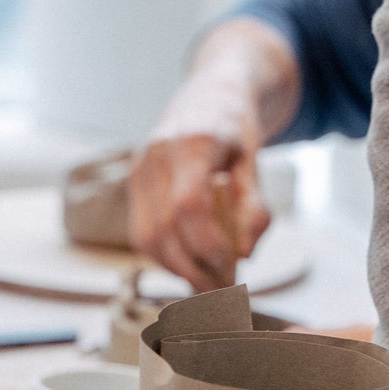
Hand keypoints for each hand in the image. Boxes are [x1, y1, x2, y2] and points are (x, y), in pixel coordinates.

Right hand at [127, 17, 299, 289]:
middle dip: (192, 268)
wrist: (206, 97)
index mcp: (191, 143)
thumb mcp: (255, 163)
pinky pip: (142, 233)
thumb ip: (254, 207)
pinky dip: (165, 257)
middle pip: (162, 229)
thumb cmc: (234, 131)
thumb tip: (245, 254)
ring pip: (146, 238)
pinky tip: (190, 265)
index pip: (188, 205)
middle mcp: (156, 155)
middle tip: (221, 292)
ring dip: (176, 269)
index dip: (207, 244)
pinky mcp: (134, 185)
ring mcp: (139, 170)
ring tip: (207, 284)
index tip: (230, 269)